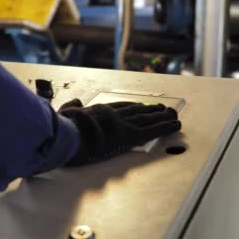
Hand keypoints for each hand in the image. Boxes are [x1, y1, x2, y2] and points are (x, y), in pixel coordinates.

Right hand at [58, 99, 180, 165]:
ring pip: (147, 119)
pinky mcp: (130, 135)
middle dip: (150, 110)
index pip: (120, 107)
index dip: (133, 106)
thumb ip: (71, 107)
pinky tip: (175, 125)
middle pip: (136, 111)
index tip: (141, 105)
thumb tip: (77, 102)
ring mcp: (123, 124)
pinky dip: (166, 127)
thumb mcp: (63, 113)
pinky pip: (153, 131)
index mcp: (98, 111)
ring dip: (162, 116)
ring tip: (173, 114)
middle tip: (163, 108)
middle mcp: (113, 115)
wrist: (68, 135)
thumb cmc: (62, 128)